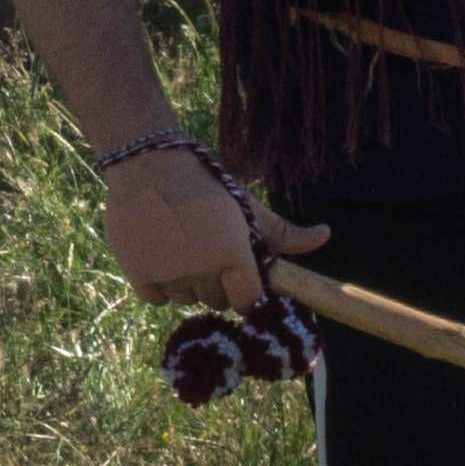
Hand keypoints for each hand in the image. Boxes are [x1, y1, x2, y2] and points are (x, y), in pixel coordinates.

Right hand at [96, 143, 321, 319]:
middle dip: (216, 283)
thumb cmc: (204, 184)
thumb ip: (284, 232)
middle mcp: (203, 270)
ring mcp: (169, 274)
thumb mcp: (247, 206)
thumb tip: (325, 236)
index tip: (236, 275)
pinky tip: (160, 254)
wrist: (149, 164)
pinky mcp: (139, 275)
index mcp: (233, 254)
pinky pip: (157, 299)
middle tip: (206, 252)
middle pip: (216, 301)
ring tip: (181, 247)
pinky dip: (159, 284)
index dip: (243, 289)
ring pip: (186, 299)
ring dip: (186, 283)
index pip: (246, 300)